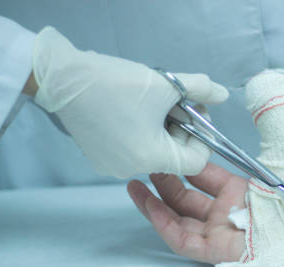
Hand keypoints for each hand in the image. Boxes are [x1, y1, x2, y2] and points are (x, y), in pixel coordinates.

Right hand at [32, 27, 228, 178]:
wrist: (60, 80)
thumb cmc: (117, 85)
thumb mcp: (166, 84)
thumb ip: (200, 89)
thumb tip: (223, 94)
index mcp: (154, 159)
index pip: (196, 161)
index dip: (201, 136)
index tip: (192, 110)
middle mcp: (134, 170)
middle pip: (174, 156)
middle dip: (181, 129)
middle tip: (174, 102)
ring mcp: (114, 166)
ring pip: (153, 152)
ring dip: (162, 128)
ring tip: (152, 103)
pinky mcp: (99, 157)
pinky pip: (132, 149)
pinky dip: (141, 132)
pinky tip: (133, 110)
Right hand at [127, 163, 246, 264]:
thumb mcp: (257, 174)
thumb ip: (238, 156)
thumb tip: (217, 133)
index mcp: (238, 195)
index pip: (204, 181)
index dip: (184, 169)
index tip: (167, 154)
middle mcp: (226, 214)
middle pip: (186, 202)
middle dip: (163, 185)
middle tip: (144, 166)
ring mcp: (219, 234)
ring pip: (179, 222)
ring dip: (154, 205)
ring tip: (133, 187)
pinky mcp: (215, 251)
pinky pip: (183, 241)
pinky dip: (164, 225)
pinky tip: (150, 208)